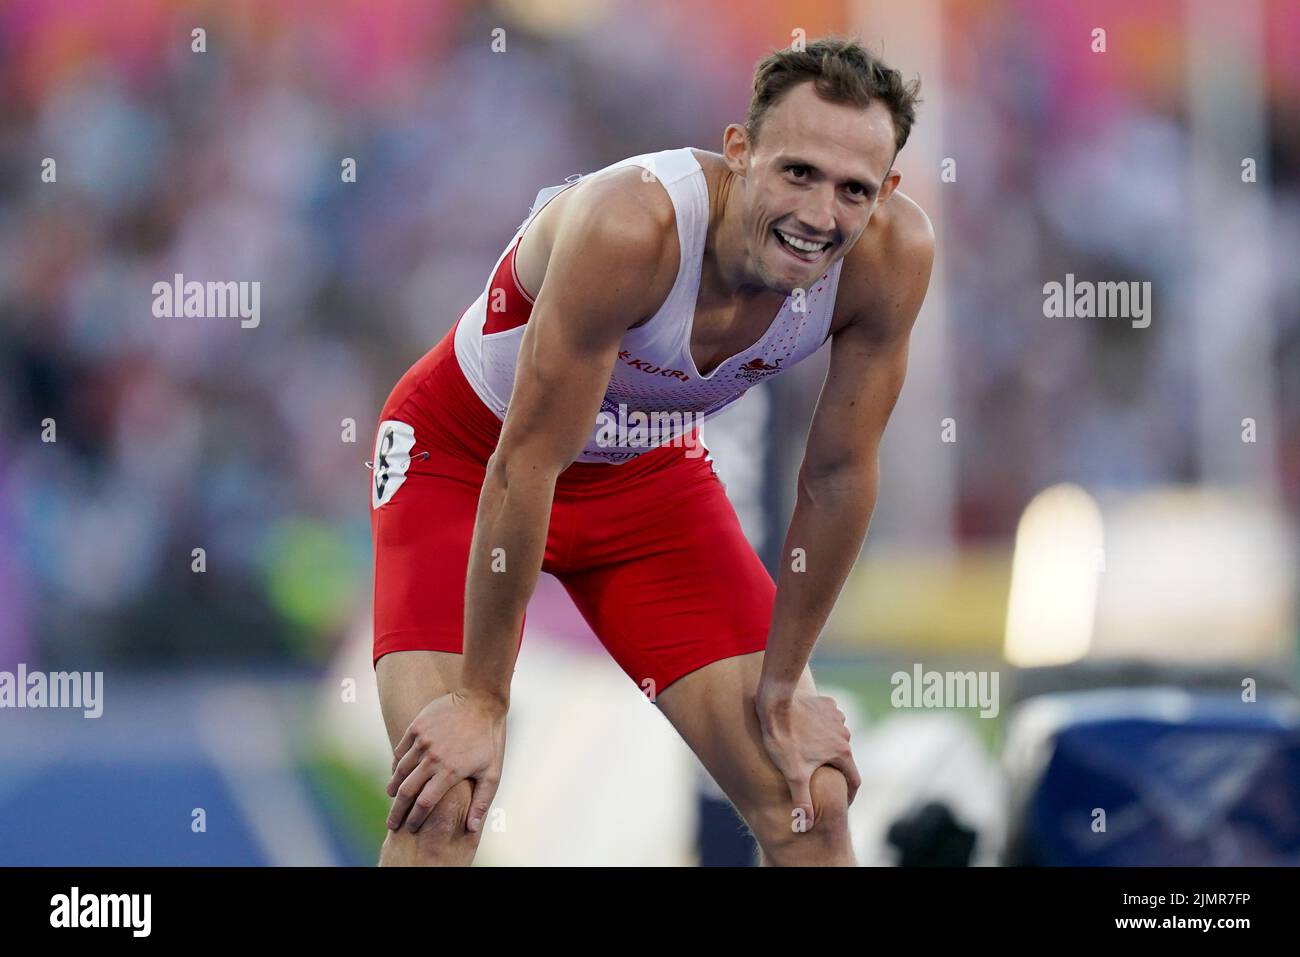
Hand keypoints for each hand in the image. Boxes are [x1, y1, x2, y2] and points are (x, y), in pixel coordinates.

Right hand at [386, 688, 506, 833]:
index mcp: (450, 772)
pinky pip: (400, 751)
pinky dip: (395, 765)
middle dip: (397, 811)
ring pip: (400, 771)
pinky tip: (396, 773)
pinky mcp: (417, 727)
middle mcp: (433, 758)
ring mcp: (423, 741)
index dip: (415, 819)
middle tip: (392, 823)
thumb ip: (481, 801)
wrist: (481, 701)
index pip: (424, 803)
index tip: (410, 828)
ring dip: (394, 788)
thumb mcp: (492, 772)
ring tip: (392, 798)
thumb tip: (471, 828)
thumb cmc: (488, 739)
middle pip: (407, 791)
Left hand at [754, 685, 860, 831]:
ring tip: (810, 752)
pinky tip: (807, 730)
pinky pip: (828, 719)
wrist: (775, 705)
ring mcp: (836, 716)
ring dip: (827, 745)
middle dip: (835, 769)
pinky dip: (822, 726)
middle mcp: (844, 734)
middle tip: (820, 776)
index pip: (854, 780)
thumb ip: (802, 801)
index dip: (849, 794)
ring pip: (836, 737)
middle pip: (844, 758)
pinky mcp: (826, 703)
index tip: (843, 802)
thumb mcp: (793, 775)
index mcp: (842, 752)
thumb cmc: (784, 741)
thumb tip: (806, 825)